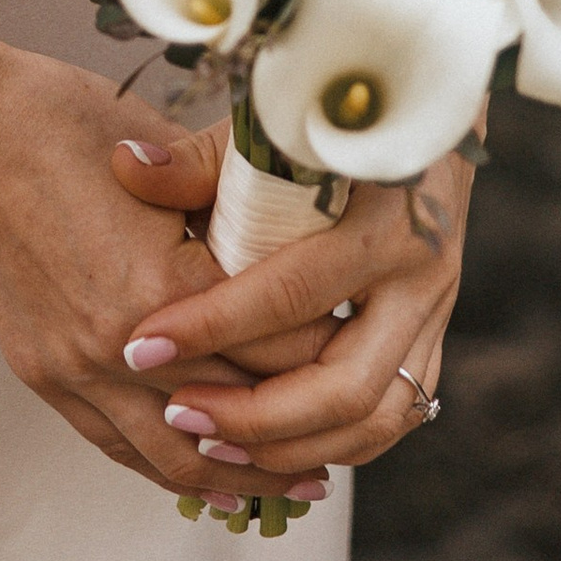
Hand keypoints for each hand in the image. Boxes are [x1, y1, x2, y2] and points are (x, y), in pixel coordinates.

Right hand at [0, 46, 339, 504]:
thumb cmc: (66, 120)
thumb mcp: (167, 156)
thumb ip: (229, 212)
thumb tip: (296, 240)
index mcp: (163, 284)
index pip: (275, 351)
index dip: (327, 357)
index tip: (364, 359)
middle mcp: (119, 344)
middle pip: (236, 413)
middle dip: (299, 431)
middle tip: (350, 437)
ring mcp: (74, 367)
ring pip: (176, 455)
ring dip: (240, 477)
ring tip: (295, 484)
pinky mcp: (43, 373)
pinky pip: (118, 446)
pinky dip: (170, 467)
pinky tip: (209, 476)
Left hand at [115, 149, 472, 487]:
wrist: (427, 111)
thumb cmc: (334, 115)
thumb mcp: (274, 127)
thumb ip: (201, 159)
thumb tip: (126, 166)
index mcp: (380, 216)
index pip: (289, 291)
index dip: (210, 324)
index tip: (140, 345)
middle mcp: (420, 276)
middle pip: (346, 384)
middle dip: (257, 416)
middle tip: (180, 416)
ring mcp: (435, 316)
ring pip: (376, 419)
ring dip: (293, 446)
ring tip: (214, 446)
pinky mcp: (433, 340)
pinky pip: (391, 418)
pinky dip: (330, 444)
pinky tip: (267, 449)